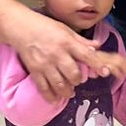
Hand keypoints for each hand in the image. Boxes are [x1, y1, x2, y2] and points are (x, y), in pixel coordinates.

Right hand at [11, 11, 125, 101]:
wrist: (20, 28)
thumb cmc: (44, 26)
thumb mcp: (65, 29)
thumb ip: (81, 41)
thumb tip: (97, 46)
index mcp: (67, 42)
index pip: (86, 55)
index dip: (97, 65)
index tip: (104, 73)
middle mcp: (57, 54)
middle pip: (73, 74)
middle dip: (78, 80)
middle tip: (78, 80)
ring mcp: (45, 64)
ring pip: (60, 84)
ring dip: (67, 91)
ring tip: (69, 92)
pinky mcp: (34, 71)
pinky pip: (44, 88)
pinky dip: (51, 96)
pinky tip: (56, 99)